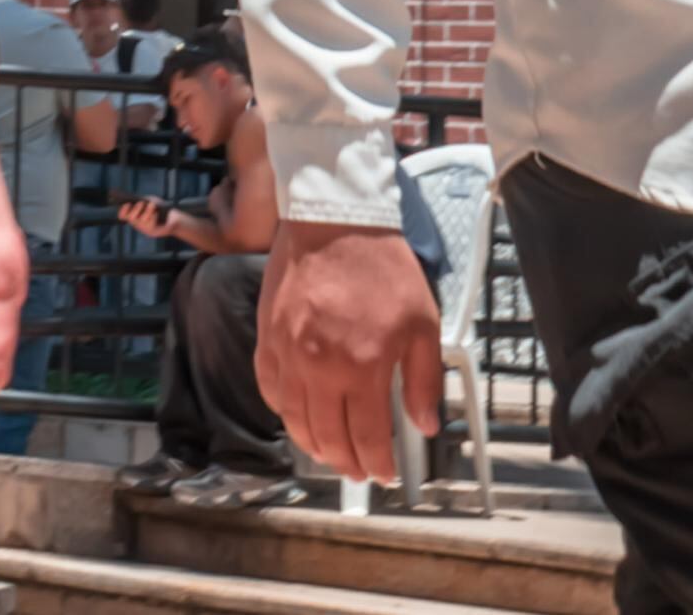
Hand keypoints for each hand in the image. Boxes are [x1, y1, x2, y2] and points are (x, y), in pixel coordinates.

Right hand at [118, 198, 196, 248]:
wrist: (173, 218)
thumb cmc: (160, 208)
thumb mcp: (150, 201)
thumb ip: (143, 200)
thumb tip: (137, 200)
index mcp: (134, 216)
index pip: (123, 215)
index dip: (123, 210)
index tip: (127, 203)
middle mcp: (137, 224)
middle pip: (130, 218)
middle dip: (136, 209)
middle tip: (141, 203)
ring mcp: (144, 229)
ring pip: (141, 220)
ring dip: (147, 211)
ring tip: (152, 204)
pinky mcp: (152, 232)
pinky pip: (150, 224)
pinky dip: (153, 217)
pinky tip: (157, 213)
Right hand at [253, 217, 439, 484]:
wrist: (333, 219)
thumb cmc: (381, 266)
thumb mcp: (422, 322)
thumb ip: (424, 379)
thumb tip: (423, 424)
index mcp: (362, 365)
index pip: (366, 436)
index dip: (377, 463)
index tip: (385, 474)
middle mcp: (319, 367)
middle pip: (328, 437)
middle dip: (347, 463)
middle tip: (360, 472)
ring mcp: (287, 353)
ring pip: (295, 420)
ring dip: (313, 446)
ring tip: (330, 454)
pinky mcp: (267, 336)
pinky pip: (270, 388)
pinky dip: (283, 411)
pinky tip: (297, 417)